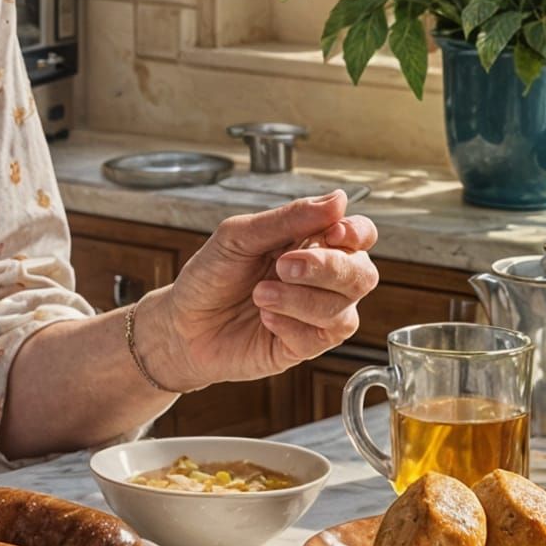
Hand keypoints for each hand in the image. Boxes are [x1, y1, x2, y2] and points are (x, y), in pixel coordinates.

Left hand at [138, 191, 378, 392]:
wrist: (182, 323)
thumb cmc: (210, 275)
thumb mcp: (239, 237)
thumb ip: (288, 219)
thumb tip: (338, 199)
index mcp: (309, 243)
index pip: (359, 234)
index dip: (357, 233)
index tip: (333, 233)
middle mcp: (322, 279)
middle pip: (363, 273)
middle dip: (328, 268)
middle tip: (283, 266)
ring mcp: (316, 314)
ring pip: (344, 309)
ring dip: (298, 299)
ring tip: (259, 294)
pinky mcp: (306, 346)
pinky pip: (321, 337)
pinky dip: (290, 324)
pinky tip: (264, 318)